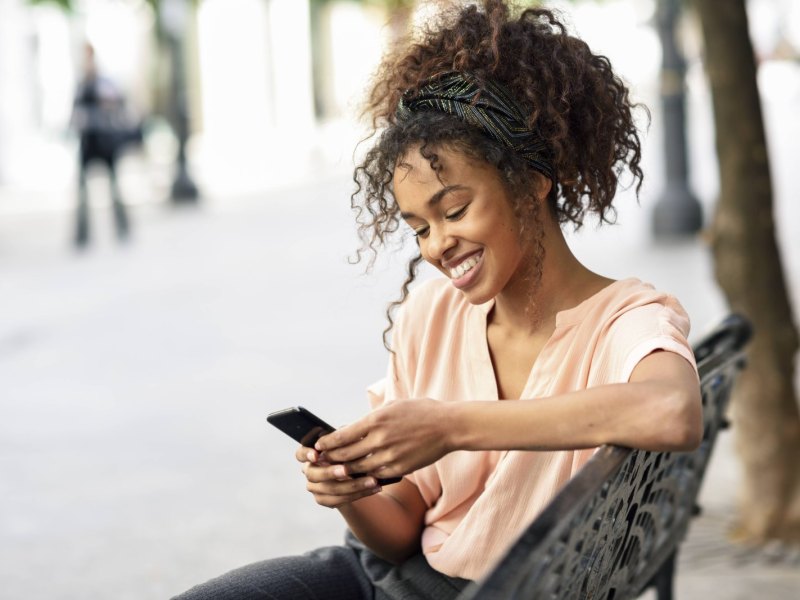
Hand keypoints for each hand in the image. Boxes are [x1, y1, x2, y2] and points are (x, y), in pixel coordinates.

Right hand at [294, 446, 381, 507]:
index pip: (300, 454)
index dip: (306, 454)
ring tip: (372, 480)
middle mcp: (310, 471)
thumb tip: (351, 433)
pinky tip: (373, 488)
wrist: (360, 472)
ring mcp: (315, 487)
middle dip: (330, 472)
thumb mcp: (352, 441)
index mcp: (312, 454)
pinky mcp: (325, 500)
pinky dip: (358, 494)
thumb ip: (348, 438)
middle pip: (314, 474)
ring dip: (353, 485)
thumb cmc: (354, 450)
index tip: (316, 454)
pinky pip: (339, 500)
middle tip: (346, 470)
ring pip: (330, 489)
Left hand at [314, 399, 451, 478]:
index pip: (341, 436)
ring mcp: (389, 456)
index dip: (326, 444)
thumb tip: (350, 428)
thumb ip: (370, 418)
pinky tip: (359, 475)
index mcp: (375, 420)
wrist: (447, 426)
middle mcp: (379, 440)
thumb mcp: (392, 406)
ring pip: (357, 469)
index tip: (318, 446)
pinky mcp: (399, 468)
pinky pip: (374, 475)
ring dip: (345, 470)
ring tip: (336, 470)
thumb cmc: (420, 412)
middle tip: (320, 462)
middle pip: (345, 455)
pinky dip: (364, 475)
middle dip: (330, 459)